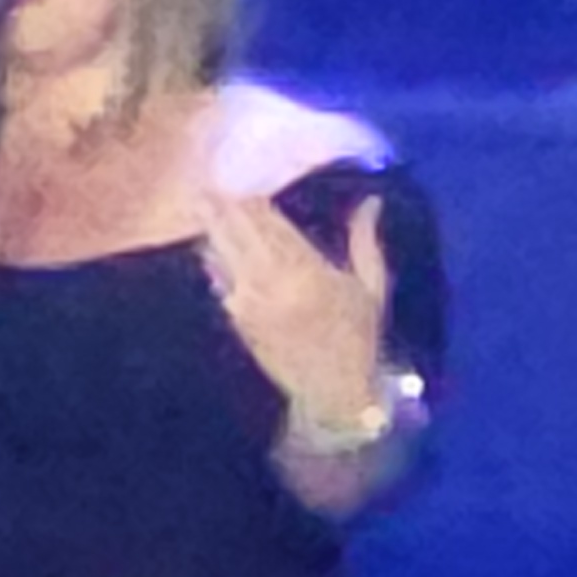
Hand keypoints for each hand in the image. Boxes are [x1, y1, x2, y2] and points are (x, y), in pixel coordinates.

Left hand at [200, 190, 391, 424]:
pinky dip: (213, 263)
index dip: (254, 200)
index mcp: (310, 272)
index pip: (273, 224)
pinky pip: (221, 283)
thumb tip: (371, 200)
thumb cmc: (360, 339)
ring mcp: (252, 304)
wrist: (335, 395)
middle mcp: (275, 284)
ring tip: (204, 206)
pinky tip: (208, 248)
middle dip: (225, 208)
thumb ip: (366, 241)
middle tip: (210, 186)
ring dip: (214, 231)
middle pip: (241, 233)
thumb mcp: (370, 288)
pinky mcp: (239, 322)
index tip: (244, 181)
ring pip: (224, 255)